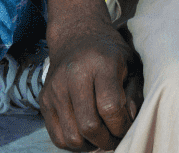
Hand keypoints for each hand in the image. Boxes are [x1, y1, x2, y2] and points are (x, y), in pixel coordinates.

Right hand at [42, 16, 141, 150]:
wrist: (76, 36)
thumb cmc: (109, 53)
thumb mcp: (131, 64)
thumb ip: (134, 93)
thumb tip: (129, 121)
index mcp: (100, 63)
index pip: (109, 107)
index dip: (122, 126)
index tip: (127, 125)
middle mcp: (74, 75)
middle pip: (89, 126)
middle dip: (108, 140)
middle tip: (116, 137)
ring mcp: (55, 88)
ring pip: (72, 137)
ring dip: (90, 145)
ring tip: (102, 136)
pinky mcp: (44, 100)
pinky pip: (57, 137)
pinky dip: (74, 144)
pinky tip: (86, 135)